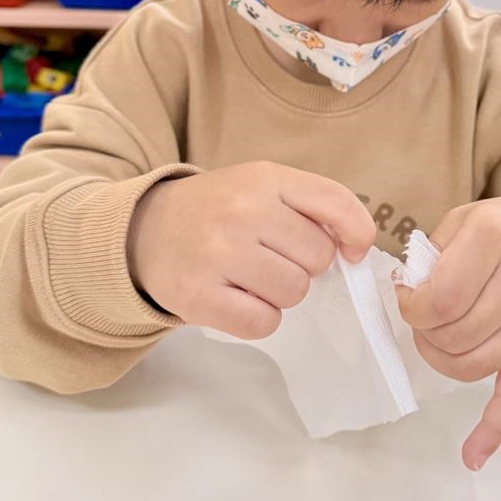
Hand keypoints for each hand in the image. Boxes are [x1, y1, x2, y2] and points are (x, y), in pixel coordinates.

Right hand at [128, 162, 375, 335]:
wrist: (143, 230)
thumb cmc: (217, 210)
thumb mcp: (261, 186)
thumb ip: (310, 206)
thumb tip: (356, 249)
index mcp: (264, 178)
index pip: (335, 203)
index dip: (357, 232)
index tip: (353, 251)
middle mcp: (242, 210)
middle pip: (318, 257)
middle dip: (303, 264)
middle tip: (269, 255)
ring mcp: (218, 253)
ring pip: (294, 292)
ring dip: (280, 293)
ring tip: (250, 276)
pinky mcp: (198, 296)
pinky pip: (263, 323)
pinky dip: (258, 318)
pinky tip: (236, 298)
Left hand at [395, 193, 500, 469]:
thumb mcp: (469, 217)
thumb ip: (433, 251)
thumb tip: (406, 291)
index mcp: (494, 241)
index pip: (440, 300)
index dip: (411, 308)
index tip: (408, 298)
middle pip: (454, 336)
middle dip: (424, 332)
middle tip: (424, 316)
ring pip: (472, 367)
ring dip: (441, 360)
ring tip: (437, 339)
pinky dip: (494, 429)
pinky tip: (471, 454)